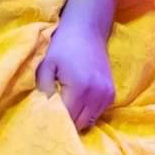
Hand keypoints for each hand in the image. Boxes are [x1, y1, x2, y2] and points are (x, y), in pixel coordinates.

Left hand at [35, 6, 116, 132]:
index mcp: (80, 88)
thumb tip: (43, 110)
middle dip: (65, 123)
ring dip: (77, 119)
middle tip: (53, 116)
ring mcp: (107, 95)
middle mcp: (97, 95)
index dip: (54, 121)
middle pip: (79, 124)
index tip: (43, 119)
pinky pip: (97, 113)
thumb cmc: (63, 45)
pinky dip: (87, 112)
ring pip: (89, 121)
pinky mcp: (111, 93)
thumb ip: (43, 90)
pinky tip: (77, 102)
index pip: (66, 118)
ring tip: (65, 109)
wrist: (87, 29)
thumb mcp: (46, 65)